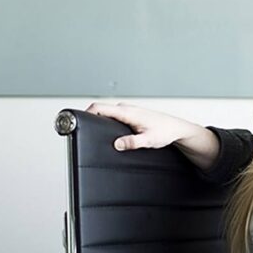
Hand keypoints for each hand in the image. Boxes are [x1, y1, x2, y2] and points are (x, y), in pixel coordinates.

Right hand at [85, 102, 220, 170]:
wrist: (177, 129)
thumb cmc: (165, 132)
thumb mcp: (149, 140)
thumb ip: (133, 142)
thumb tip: (117, 144)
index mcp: (128, 112)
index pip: (99, 107)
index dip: (85, 113)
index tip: (75, 121)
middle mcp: (127, 109)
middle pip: (100, 110)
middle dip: (89, 118)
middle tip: (81, 129)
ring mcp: (128, 111)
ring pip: (107, 113)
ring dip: (99, 120)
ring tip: (92, 130)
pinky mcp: (131, 115)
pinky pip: (114, 116)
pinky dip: (107, 122)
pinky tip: (107, 131)